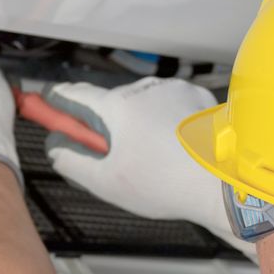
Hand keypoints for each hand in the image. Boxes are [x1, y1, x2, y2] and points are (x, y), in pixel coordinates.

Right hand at [41, 78, 237, 245]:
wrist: (223, 184)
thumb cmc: (168, 183)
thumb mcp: (108, 183)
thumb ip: (74, 163)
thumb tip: (57, 150)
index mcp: (119, 106)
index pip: (77, 95)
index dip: (60, 101)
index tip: (50, 102)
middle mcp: (146, 89)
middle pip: (113, 103)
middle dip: (109, 124)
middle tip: (116, 155)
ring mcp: (175, 90)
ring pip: (144, 104)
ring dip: (141, 122)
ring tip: (155, 157)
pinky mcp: (198, 97)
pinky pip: (172, 105)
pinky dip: (168, 121)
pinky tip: (176, 147)